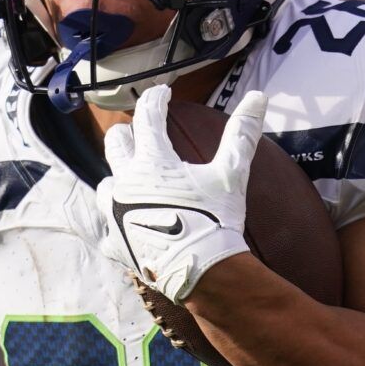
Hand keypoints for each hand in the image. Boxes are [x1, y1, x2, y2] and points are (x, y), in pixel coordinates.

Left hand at [94, 84, 263, 300]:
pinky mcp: (115, 241)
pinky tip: (127, 222)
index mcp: (152, 162)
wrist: (201, 272)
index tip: (163, 94)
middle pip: (115, 144)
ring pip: (106, 183)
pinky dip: (118, 219)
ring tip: (131, 177)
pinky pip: (109, 225)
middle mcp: (126, 182)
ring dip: (118, 175)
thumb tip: (258, 97)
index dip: (156, 100)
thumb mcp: (231, 174)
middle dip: (127, 133)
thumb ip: (242, 134)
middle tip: (137, 131)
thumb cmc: (215, 220)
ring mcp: (115, 213)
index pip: (147, 116)